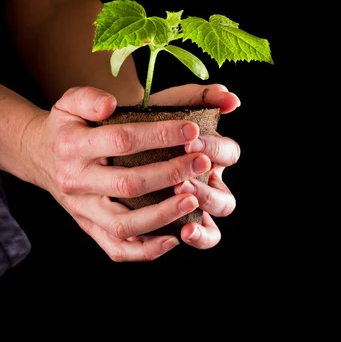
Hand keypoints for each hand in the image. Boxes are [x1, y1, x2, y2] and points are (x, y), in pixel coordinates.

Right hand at [22, 86, 212, 260]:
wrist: (39, 157)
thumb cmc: (65, 126)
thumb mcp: (68, 102)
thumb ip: (88, 97)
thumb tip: (111, 104)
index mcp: (72, 147)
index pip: (122, 141)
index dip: (159, 135)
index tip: (191, 130)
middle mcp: (75, 182)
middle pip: (128, 184)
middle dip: (170, 174)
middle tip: (201, 162)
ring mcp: (82, 210)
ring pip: (124, 224)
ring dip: (163, 215)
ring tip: (194, 200)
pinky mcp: (89, 228)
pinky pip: (117, 249)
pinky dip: (146, 251)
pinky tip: (173, 239)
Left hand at [149, 83, 240, 249]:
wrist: (110, 136)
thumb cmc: (145, 117)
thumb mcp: (166, 101)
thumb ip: (200, 96)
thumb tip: (230, 99)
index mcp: (210, 156)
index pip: (229, 154)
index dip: (214, 149)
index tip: (190, 141)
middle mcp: (205, 187)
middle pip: (225, 201)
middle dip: (206, 191)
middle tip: (181, 181)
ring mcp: (189, 212)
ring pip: (211, 230)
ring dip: (196, 221)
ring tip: (177, 205)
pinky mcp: (163, 228)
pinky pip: (176, 245)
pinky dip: (172, 245)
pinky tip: (169, 237)